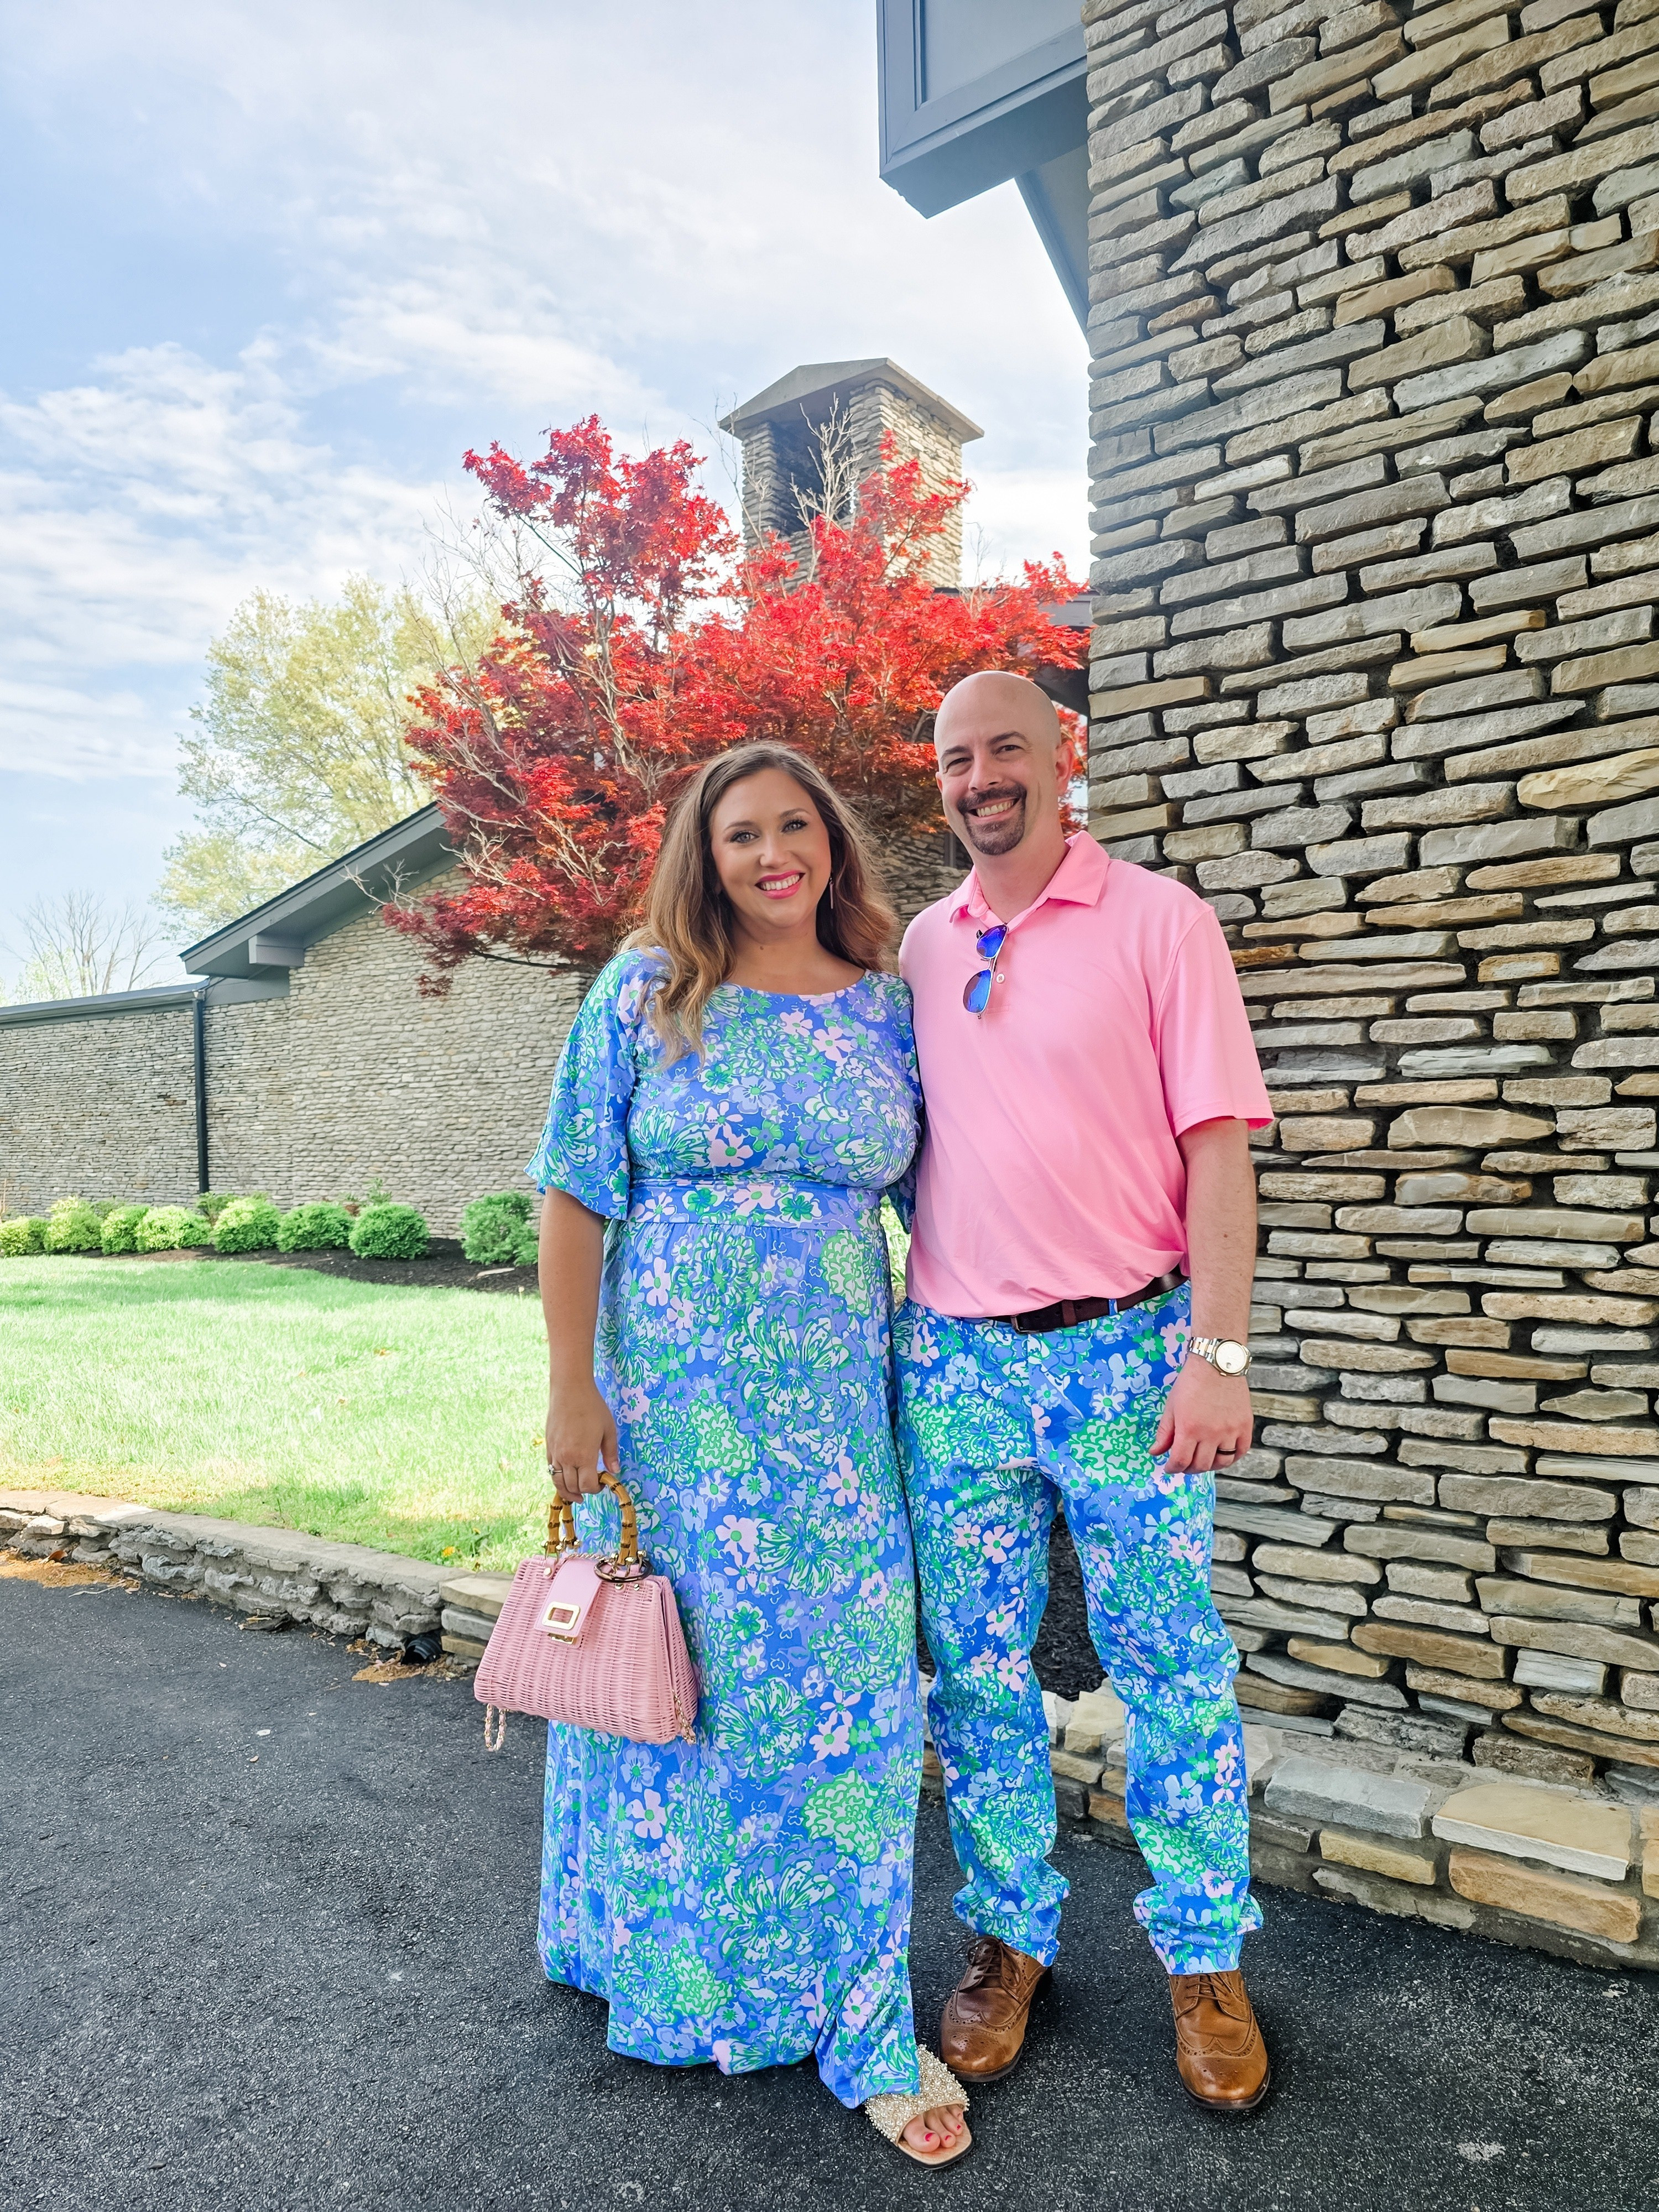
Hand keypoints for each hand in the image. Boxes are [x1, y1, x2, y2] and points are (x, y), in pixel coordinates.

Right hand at [546, 1378, 617, 1501]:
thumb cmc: (592, 1407)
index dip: (595, 1489)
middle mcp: (567, 1458)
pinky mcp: (548, 1447)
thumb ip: (611, 1453)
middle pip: (572, 1487)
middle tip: (593, 1487)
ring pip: (558, 1482)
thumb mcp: (608, 1429)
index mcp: (584, 1456)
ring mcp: (555, 1453)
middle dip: (583, 1492)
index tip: (602, 1484)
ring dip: (568, 1491)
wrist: (569, 1390)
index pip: (587, 1485)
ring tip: (577, 1495)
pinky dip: (558, 1478)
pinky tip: (566, 1478)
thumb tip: (614, 1471)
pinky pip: (551, 1469)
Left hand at [1153, 1355, 1252, 1474]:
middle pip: (1200, 1465)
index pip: (1180, 1461)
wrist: (1217, 1364)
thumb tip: (1155, 1452)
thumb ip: (1164, 1432)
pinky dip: (1231, 1458)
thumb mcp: (1172, 1406)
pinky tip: (1222, 1454)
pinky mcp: (1245, 1426)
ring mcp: (1230, 1431)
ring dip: (1209, 1466)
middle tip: (1185, 1464)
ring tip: (1202, 1460)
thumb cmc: (1191, 1383)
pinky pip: (1240, 1452)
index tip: (1170, 1468)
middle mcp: (1211, 1433)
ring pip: (1221, 1462)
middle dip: (1189, 1469)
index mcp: (1189, 1428)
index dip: (1173, 1468)